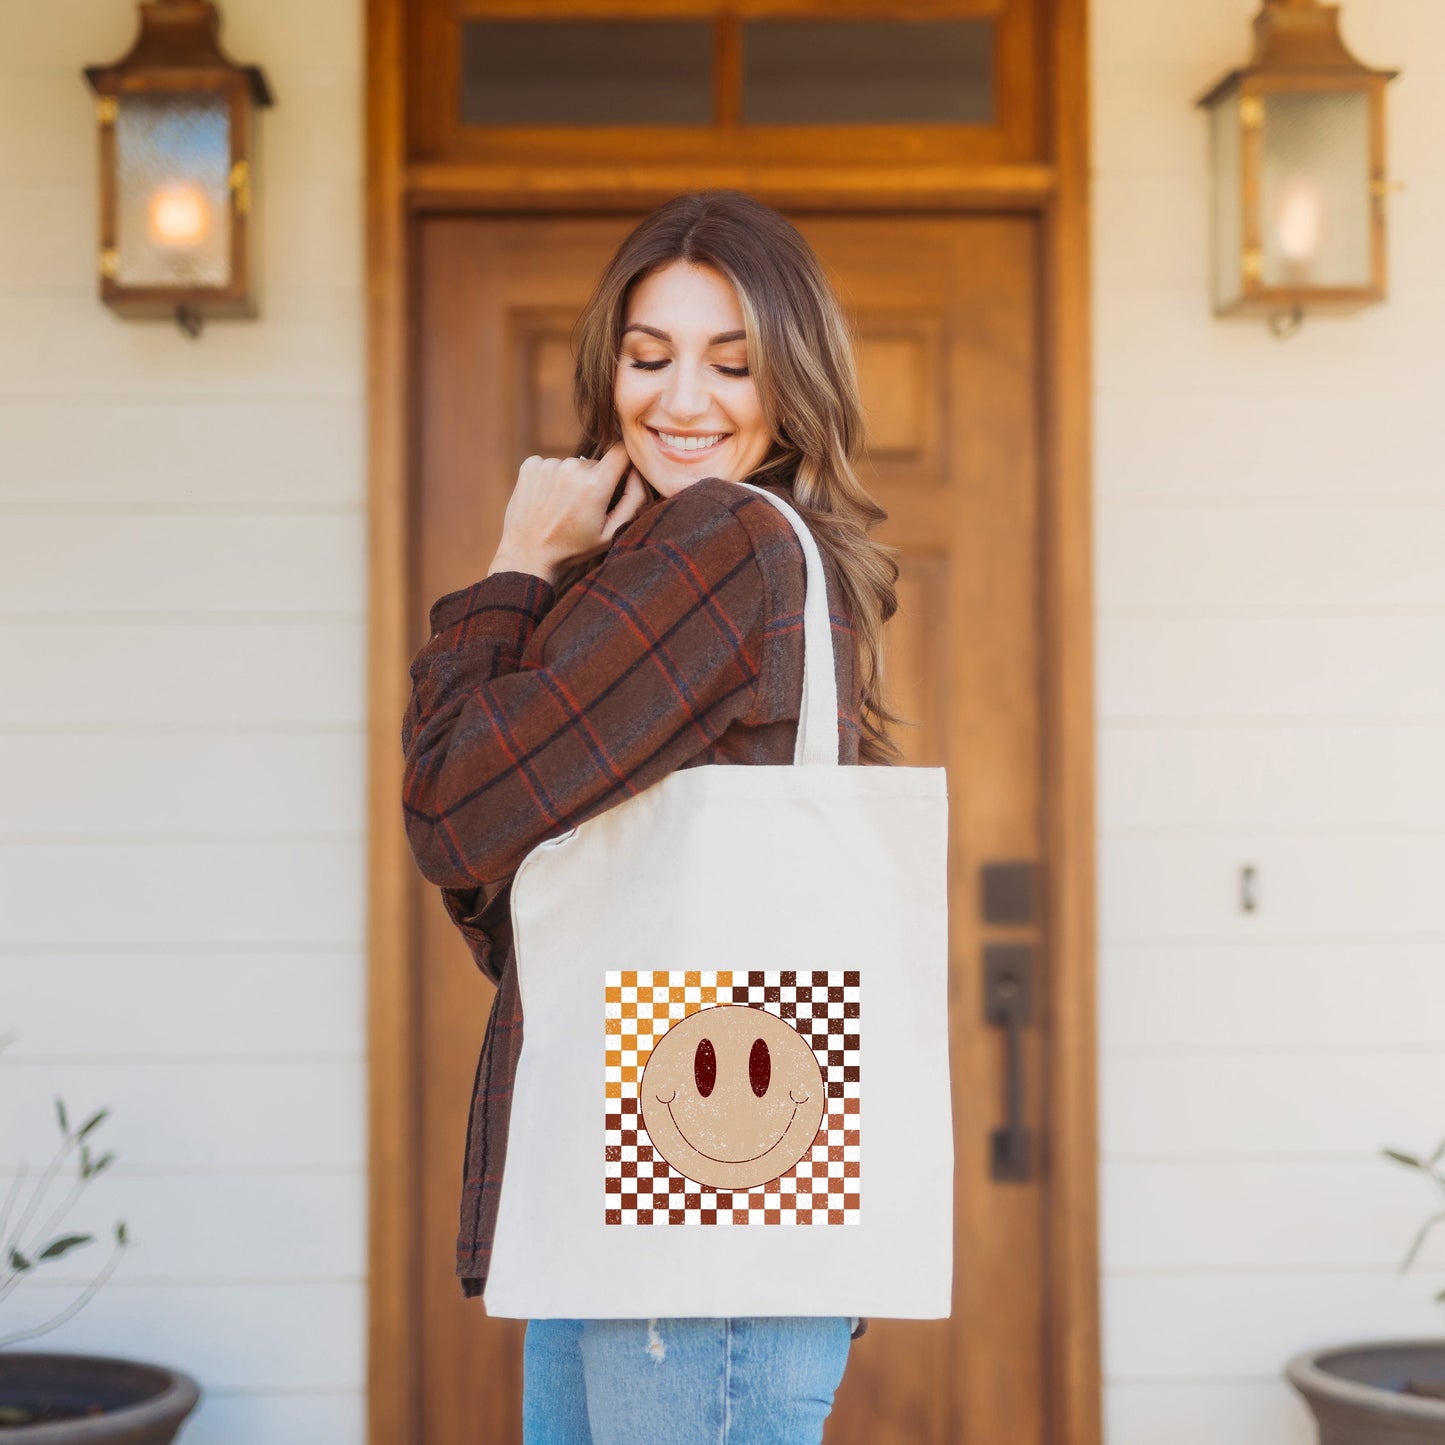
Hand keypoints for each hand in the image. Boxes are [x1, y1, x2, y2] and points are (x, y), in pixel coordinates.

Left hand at [488, 442, 649, 585]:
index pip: (622, 451)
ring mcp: (548, 464)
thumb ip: (635, 499)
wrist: (528, 555)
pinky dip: (553, 480)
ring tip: (562, 508)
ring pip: (573, 466)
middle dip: (596, 481)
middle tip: (584, 509)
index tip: (620, 479)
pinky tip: (547, 502)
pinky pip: (553, 465)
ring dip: (572, 482)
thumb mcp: (612, 532)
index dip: (625, 463)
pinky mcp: (530, 465)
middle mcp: (572, 467)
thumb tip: (639, 471)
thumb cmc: (573, 547)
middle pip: (596, 463)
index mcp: (595, 484)